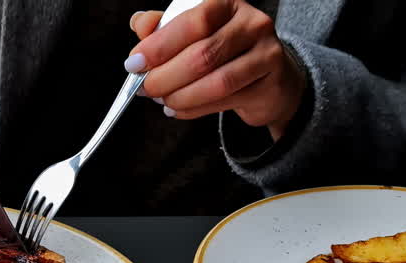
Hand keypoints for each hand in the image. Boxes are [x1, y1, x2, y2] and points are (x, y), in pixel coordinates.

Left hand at [128, 0, 304, 140]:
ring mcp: (266, 54)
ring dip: (180, 96)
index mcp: (228, 3)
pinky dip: (193, 109)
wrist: (271, 77)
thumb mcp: (196, 32)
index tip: (135, 63)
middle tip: (145, 88)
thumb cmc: (226, 51)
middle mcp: (252, 24)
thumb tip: (140, 25)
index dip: (159, 45)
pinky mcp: (269, 86)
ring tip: (162, 100)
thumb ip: (166, 26)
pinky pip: (225, 102)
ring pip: (216, 82)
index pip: (193, 21)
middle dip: (165, 76)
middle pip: (203, 55)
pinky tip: (178, 109)